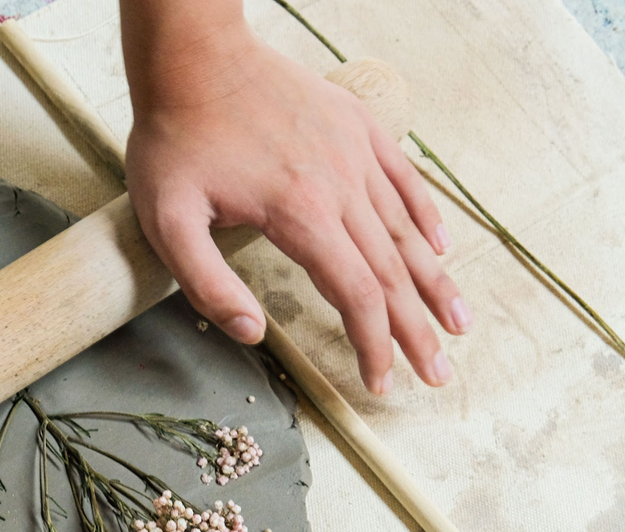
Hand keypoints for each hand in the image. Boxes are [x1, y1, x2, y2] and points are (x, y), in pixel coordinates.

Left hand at [121, 3, 469, 393]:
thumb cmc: (174, 140)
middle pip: (391, 273)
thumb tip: (252, 334)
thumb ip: (207, 285)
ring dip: (434, 282)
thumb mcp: (167, 222)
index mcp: (301, 214)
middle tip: (438, 374)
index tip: (381, 382)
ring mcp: (354, 152)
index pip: (356, 295)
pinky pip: (403, 178)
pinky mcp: (356, 125)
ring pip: (406, 230)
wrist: (193, 56)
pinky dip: (426, 216)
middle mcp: (341, 184)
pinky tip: (438, 247)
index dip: (373, 346)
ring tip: (457, 322)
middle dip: (416, 331)